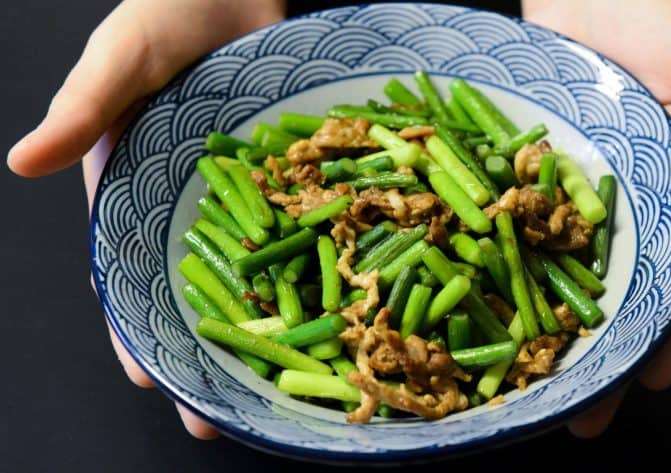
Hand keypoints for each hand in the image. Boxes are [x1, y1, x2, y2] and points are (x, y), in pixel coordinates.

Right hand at [7, 0, 285, 438]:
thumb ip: (84, 108)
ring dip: (264, 324)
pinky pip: (299, 225)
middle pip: (191, 287)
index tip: (152, 379)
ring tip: (279, 385)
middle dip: (204, 350)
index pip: (126, 270)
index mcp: (134, 187)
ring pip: (251, 269)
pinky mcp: (287, 172)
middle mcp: (187, 200)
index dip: (136, 326)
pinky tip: (330, 308)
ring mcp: (241, 191)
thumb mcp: (122, 56)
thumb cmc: (169, 9)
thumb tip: (22, 162)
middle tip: (221, 413)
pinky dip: (309, 266)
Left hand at [523, 0, 670, 436]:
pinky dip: (512, 267)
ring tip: (534, 385)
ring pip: (568, 267)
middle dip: (607, 347)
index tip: (652, 379)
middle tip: (584, 413)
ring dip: (554, 324)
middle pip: (622, 284)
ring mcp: (579, 186)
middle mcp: (632, 197)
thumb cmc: (650, 9)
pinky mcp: (537, 170)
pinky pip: (523, 226)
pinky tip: (494, 308)